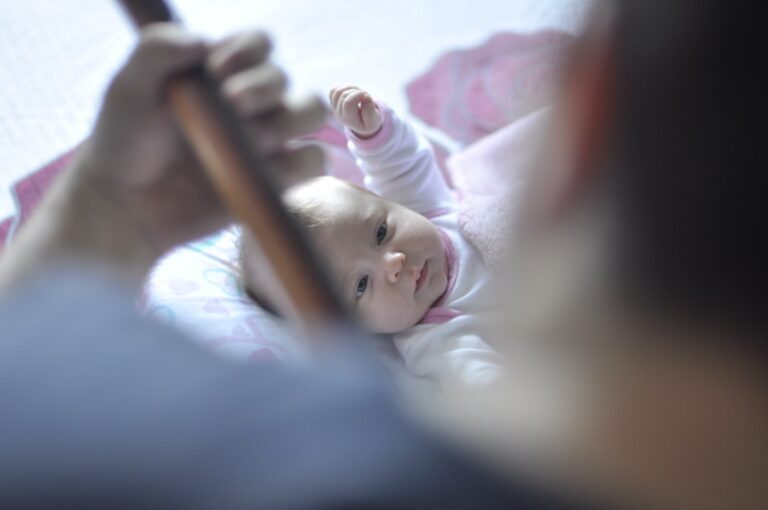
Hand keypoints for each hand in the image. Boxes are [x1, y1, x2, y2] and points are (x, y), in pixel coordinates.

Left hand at [0, 24, 327, 292]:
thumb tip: (204, 41)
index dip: (248, 52)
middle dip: (264, 88)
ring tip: (248, 141)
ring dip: (285, 122)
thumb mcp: (129, 85)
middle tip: (232, 105)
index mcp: (223, 72)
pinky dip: (299, 162)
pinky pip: (311, 162)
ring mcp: (267, 141)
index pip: (260, 44)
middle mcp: (252, 103)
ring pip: (311, 114)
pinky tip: (265, 169)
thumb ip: (158, 49)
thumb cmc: (126, 140)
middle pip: (288, 79)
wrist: (127, 203)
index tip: (217, 71)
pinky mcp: (276, 179)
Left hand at [329, 86, 382, 138]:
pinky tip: (352, 92)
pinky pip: (333, 90)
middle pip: (344, 95)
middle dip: (357, 91)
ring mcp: (334, 108)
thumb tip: (366, 96)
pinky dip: (343, 88)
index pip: (348, 103)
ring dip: (351, 88)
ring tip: (359, 92)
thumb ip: (370, 111)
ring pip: (337, 91)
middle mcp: (339, 115)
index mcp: (349, 120)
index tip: (367, 95)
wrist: (363, 123)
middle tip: (365, 95)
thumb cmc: (370, 121)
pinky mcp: (333, 102)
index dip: (358, 94)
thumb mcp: (374, 120)